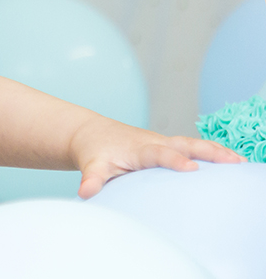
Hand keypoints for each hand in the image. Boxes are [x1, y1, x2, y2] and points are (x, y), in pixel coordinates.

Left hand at [71, 118, 245, 199]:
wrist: (92, 134)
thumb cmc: (94, 152)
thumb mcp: (91, 165)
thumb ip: (91, 178)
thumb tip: (86, 192)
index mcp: (137, 149)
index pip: (158, 154)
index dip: (174, 160)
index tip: (191, 168)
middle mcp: (153, 142)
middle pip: (183, 144)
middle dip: (207, 151)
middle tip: (232, 161)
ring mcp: (162, 142)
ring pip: (191, 143)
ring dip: (215, 151)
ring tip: (240, 163)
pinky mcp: (168, 145)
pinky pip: (192, 147)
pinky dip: (211, 152)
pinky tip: (232, 162)